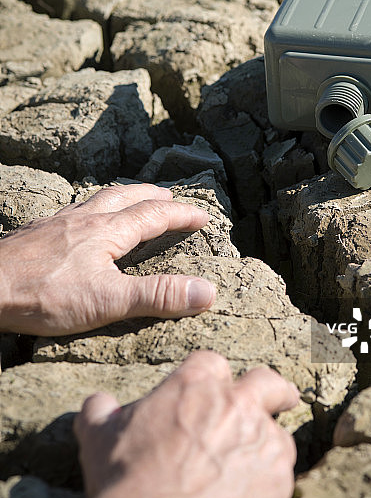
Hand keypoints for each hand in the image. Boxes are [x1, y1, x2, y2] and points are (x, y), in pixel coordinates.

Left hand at [0, 183, 214, 334]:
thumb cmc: (43, 295)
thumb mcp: (108, 301)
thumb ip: (157, 295)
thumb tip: (207, 291)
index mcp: (107, 231)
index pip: (155, 215)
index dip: (181, 215)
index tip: (203, 216)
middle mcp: (85, 219)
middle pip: (126, 197)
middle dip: (152, 196)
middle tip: (169, 196)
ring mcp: (58, 223)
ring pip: (98, 199)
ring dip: (122, 196)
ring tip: (130, 199)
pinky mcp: (37, 233)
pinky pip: (73, 210)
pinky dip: (90, 209)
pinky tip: (80, 222)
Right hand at [60, 351, 298, 497]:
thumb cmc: (125, 481)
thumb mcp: (98, 435)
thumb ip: (101, 410)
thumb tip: (98, 404)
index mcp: (195, 384)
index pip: (212, 362)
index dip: (211, 377)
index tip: (213, 389)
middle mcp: (235, 402)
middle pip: (267, 381)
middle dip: (273, 389)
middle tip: (276, 399)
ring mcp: (262, 437)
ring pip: (277, 431)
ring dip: (266, 443)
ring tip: (253, 464)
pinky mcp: (278, 474)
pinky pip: (282, 469)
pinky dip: (269, 478)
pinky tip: (250, 494)